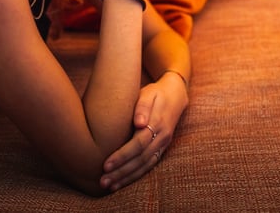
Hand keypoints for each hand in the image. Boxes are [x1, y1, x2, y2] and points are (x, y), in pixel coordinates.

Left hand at [99, 76, 187, 191]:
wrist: (175, 95)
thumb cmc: (155, 93)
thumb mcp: (148, 93)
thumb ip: (143, 107)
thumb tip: (140, 123)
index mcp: (158, 123)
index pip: (138, 144)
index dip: (122, 156)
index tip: (106, 165)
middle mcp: (162, 137)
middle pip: (140, 159)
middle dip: (121, 172)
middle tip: (103, 181)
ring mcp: (163, 145)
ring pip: (145, 166)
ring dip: (127, 178)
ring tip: (109, 186)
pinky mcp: (161, 149)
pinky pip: (149, 166)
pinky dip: (135, 176)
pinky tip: (122, 183)